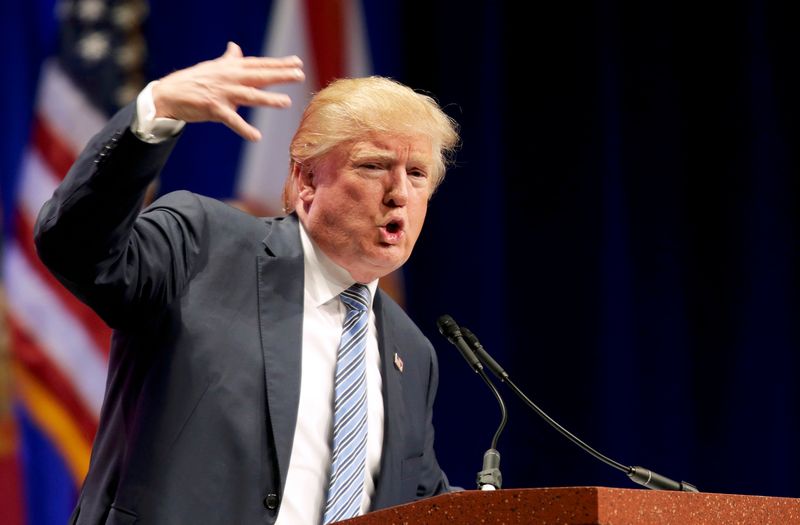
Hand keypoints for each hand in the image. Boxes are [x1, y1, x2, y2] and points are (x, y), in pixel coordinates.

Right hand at [151, 42, 304, 140]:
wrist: (169, 93)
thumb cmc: (194, 81)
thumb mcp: (213, 68)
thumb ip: (229, 60)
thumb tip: (235, 47)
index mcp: (231, 68)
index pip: (259, 64)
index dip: (279, 63)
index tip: (297, 62)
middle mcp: (229, 78)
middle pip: (259, 76)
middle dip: (280, 75)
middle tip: (300, 75)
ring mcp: (222, 93)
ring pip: (249, 96)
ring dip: (268, 99)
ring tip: (286, 102)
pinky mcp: (214, 109)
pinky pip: (232, 120)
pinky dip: (244, 129)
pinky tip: (256, 136)